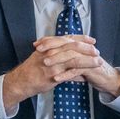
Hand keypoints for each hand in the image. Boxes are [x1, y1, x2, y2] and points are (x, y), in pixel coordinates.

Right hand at [2, 35, 119, 106]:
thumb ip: (55, 52)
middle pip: (73, 47)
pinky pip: (69, 74)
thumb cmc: (32, 68)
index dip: (82, 38)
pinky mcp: (53, 75)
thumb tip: (69, 52)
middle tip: (97, 51)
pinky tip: (87, 76)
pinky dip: (79, 75)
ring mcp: (53, 64)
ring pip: (74, 60)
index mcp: (50, 45)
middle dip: (87, 49)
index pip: (68, 38)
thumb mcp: (42, 54)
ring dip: (88, 61)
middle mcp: (51, 52)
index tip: (92, 40)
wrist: (22, 80)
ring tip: (97, 62)